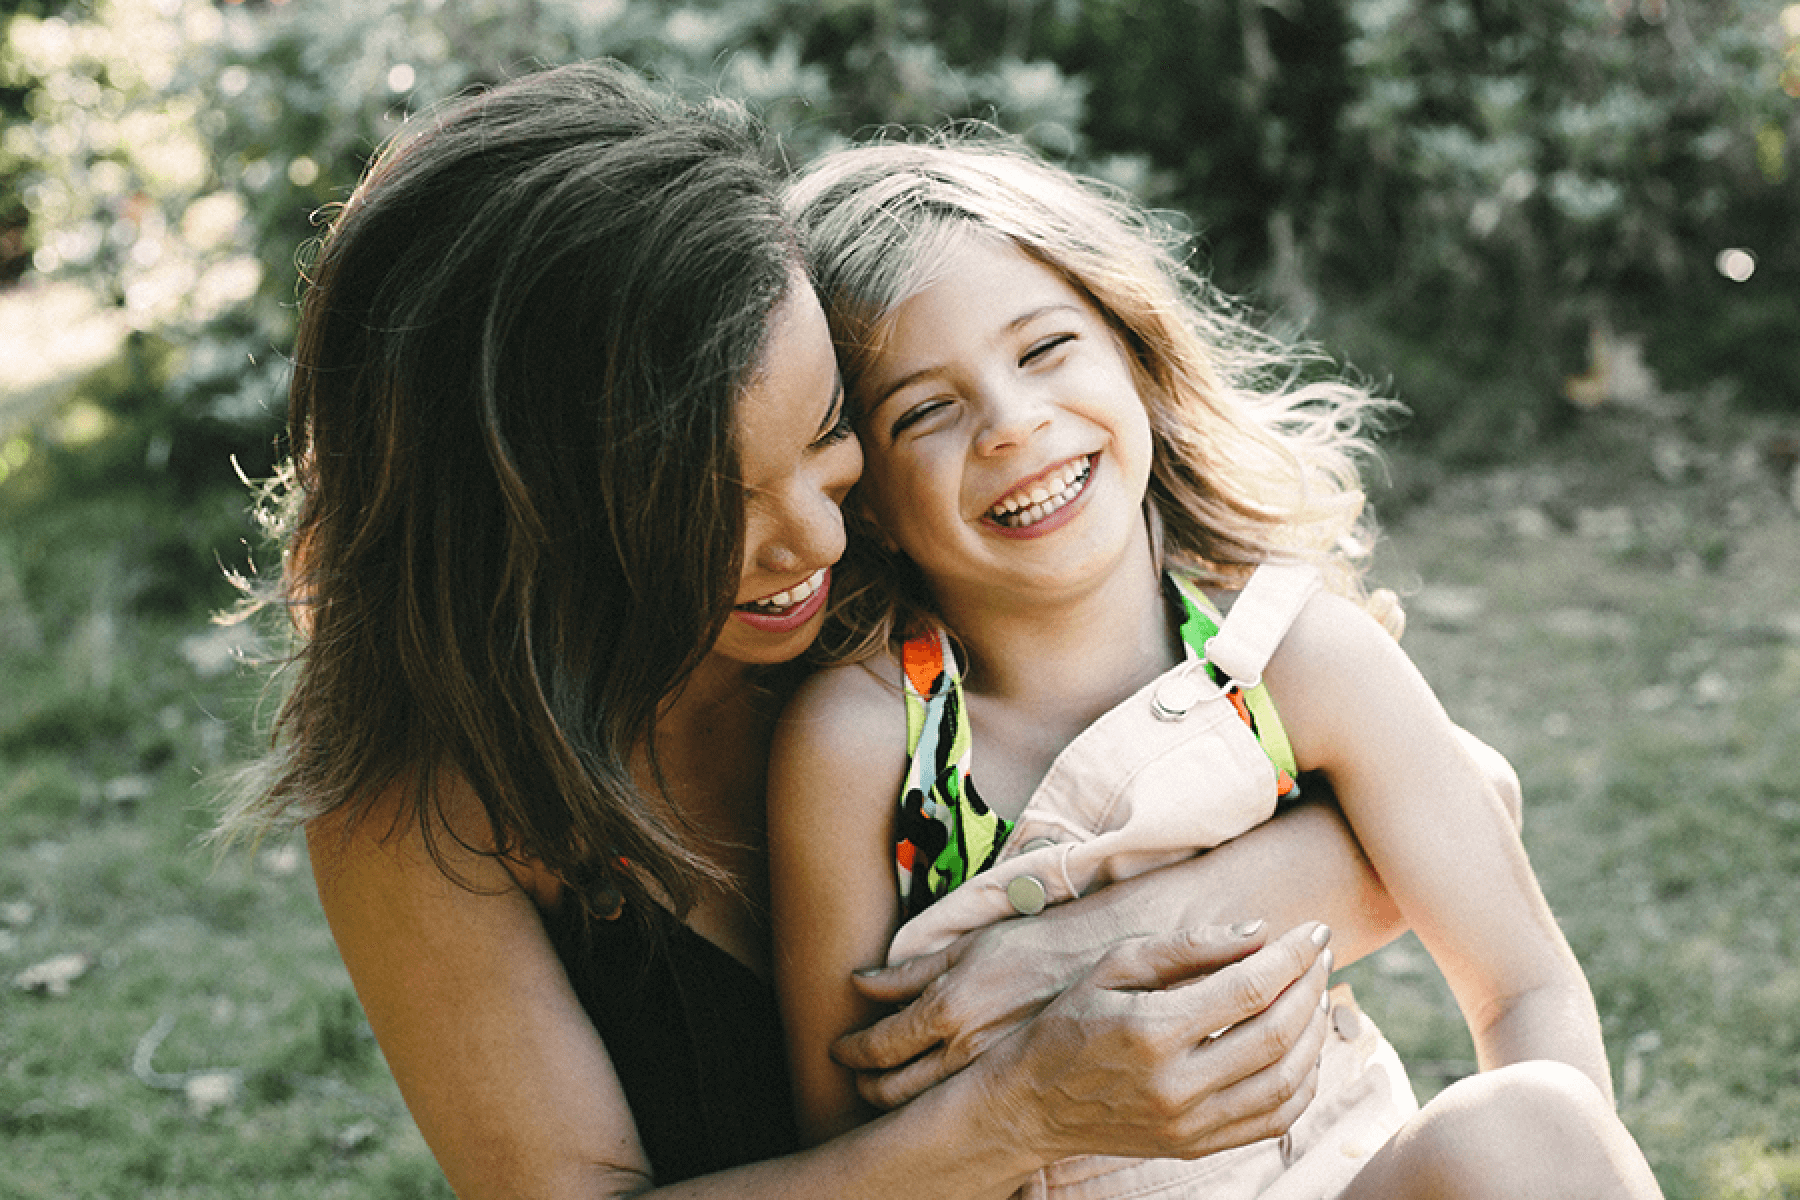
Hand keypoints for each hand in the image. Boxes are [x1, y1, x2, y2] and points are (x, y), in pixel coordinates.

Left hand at [835, 907, 1122, 1108]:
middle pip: (893, 1090)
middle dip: (865, 1085)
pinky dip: (934, 1108)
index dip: (852, 1051)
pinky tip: (932, 1097)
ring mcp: (992, 1077)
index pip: (878, 1047)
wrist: (1100, 963)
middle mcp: (966, 1052)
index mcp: (948, 1010)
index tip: (840, 1049)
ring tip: (885, 1089)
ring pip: (924, 1107)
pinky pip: (961, 1109)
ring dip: (894, 1102)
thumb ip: (909, 972)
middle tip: (856, 1075)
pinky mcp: (1015, 1088)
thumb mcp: (965, 948)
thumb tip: (859, 982)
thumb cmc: (1031, 945)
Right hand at [980, 922, 1333, 1163]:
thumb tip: (1258, 933)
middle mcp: (1175, 1085)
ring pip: (1286, 1083)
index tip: (1315, 931)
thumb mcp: (1114, 966)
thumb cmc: (1071, 1021)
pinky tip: (1302, 1049)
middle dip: (1309, 988)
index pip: (1247, 989)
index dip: (1291, 957)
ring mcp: (1189, 1125)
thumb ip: (1186, 947)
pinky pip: (1274, 1120)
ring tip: (1315, 996)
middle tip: (1319, 957)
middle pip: (1276, 1036)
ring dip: (1314, 1035)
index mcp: (1151, 1030)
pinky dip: (1303, 1083)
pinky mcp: (1196, 1148)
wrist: (1032, 1102)